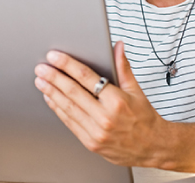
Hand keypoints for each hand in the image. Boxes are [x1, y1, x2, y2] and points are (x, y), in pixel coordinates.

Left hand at [34, 42, 173, 168]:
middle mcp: (105, 117)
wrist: (153, 147)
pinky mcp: (91, 143)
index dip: (68, 65)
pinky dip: (58, 110)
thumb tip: (118, 47)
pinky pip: (70, 123)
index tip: (55, 57)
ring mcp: (96, 132)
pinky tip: (51, 99)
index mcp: (117, 101)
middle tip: (41, 68)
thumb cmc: (145, 118)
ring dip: (52, 93)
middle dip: (54, 78)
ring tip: (41, 81)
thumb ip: (123, 68)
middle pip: (73, 92)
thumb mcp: (137, 90)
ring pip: (68, 108)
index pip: (86, 77)